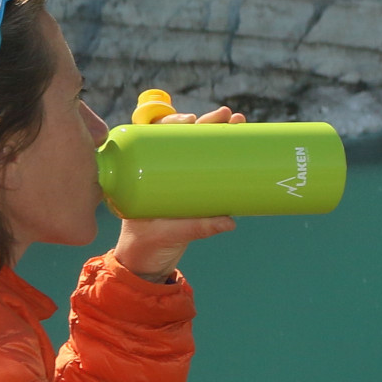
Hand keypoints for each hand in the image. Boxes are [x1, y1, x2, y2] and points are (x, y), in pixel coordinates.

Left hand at [113, 106, 243, 280]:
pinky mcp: (193, 191)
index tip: (190, 120)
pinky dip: (224, 155)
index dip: (172, 122)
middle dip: (206, 123)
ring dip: (219, 133)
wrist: (146, 265)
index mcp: (141, 174)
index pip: (154, 137)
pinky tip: (241, 142)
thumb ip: (195, 228)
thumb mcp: (166, 236)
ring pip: (198, 149)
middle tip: (227, 117)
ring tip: (239, 122)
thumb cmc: (144, 247)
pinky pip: (208, 168)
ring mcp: (177, 180)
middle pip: (182, 137)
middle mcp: (159, 171)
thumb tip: (229, 221)